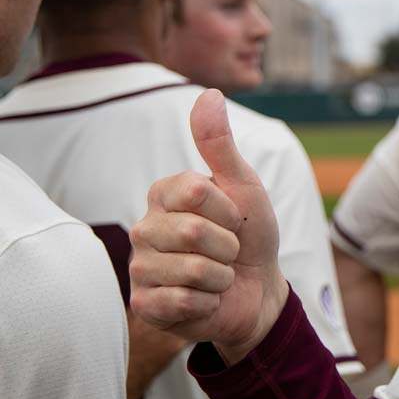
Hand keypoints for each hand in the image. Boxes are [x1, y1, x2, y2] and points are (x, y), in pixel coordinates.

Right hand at [129, 89, 288, 362]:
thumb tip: (209, 93)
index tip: (234, 218)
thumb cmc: (250, 234)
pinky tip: (205, 300)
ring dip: (221, 276)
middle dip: (229, 245)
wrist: (258, 288)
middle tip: (228, 251)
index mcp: (164, 193)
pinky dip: (209, 302)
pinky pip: (181, 302)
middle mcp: (144, 227)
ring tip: (217, 275)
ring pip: (191, 270)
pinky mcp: (144, 305)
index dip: (230, 209)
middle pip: (194, 231)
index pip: (196, 190)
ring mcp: (141, 267)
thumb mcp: (243, 185)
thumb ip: (220, 144)